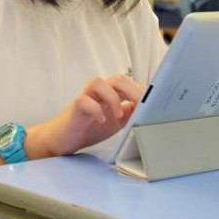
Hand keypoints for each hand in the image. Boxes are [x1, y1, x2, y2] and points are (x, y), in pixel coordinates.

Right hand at [26, 75, 143, 158]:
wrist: (63, 139)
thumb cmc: (90, 127)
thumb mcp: (117, 122)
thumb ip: (131, 114)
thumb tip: (151, 111)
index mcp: (112, 95)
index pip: (130, 84)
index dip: (143, 90)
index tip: (156, 102)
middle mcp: (99, 93)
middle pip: (118, 79)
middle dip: (133, 90)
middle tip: (142, 105)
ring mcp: (86, 98)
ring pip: (99, 82)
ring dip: (112, 97)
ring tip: (118, 114)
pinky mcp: (74, 108)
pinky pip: (84, 100)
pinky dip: (95, 109)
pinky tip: (101, 120)